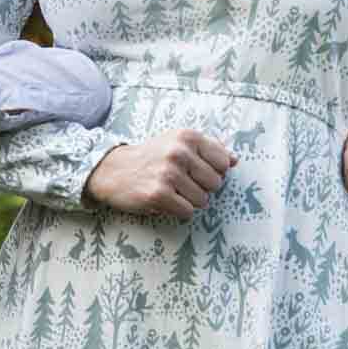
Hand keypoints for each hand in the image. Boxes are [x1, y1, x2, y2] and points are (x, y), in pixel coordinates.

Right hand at [82, 131, 236, 220]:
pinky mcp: (158, 195)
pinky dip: (177, 211)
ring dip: (188, 201)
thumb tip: (235, 160)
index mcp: (188, 136)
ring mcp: (168, 174)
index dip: (212, 171)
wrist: (112, 169)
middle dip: (200, 188)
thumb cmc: (151, 157)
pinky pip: (187, 212)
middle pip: (215, 184)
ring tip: (170, 190)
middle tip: (179, 182)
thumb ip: (209, 148)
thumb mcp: (178, 142)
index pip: (224, 163)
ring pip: (202, 201)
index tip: (194, 170)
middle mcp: (179, 152)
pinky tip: (163, 200)